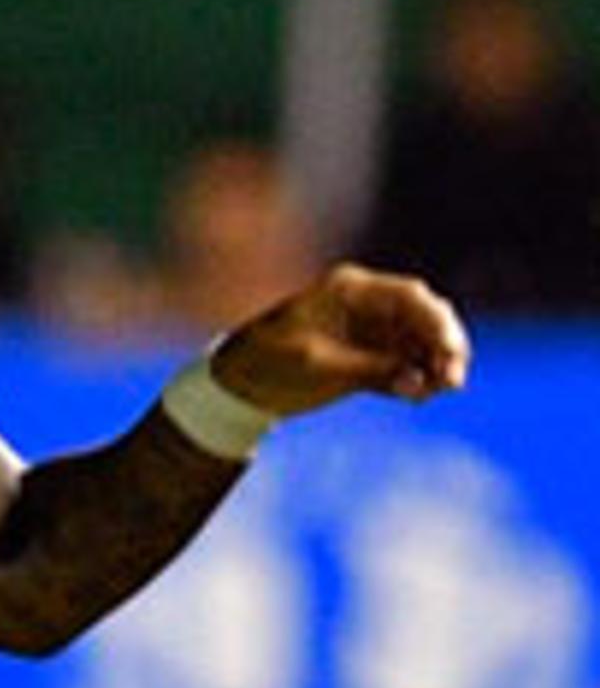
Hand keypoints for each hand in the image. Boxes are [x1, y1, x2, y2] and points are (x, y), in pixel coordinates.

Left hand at [213, 264, 469, 415]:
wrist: (234, 385)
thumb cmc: (266, 363)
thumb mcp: (317, 365)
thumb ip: (370, 370)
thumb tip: (419, 382)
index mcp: (350, 291)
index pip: (410, 297)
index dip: (437, 323)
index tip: (449, 352)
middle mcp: (367, 306)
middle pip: (423, 317)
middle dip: (444, 346)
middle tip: (453, 380)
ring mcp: (369, 332)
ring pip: (419, 344)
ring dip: (434, 366)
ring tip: (434, 392)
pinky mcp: (367, 359)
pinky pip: (404, 365)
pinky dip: (415, 379)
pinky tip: (417, 396)